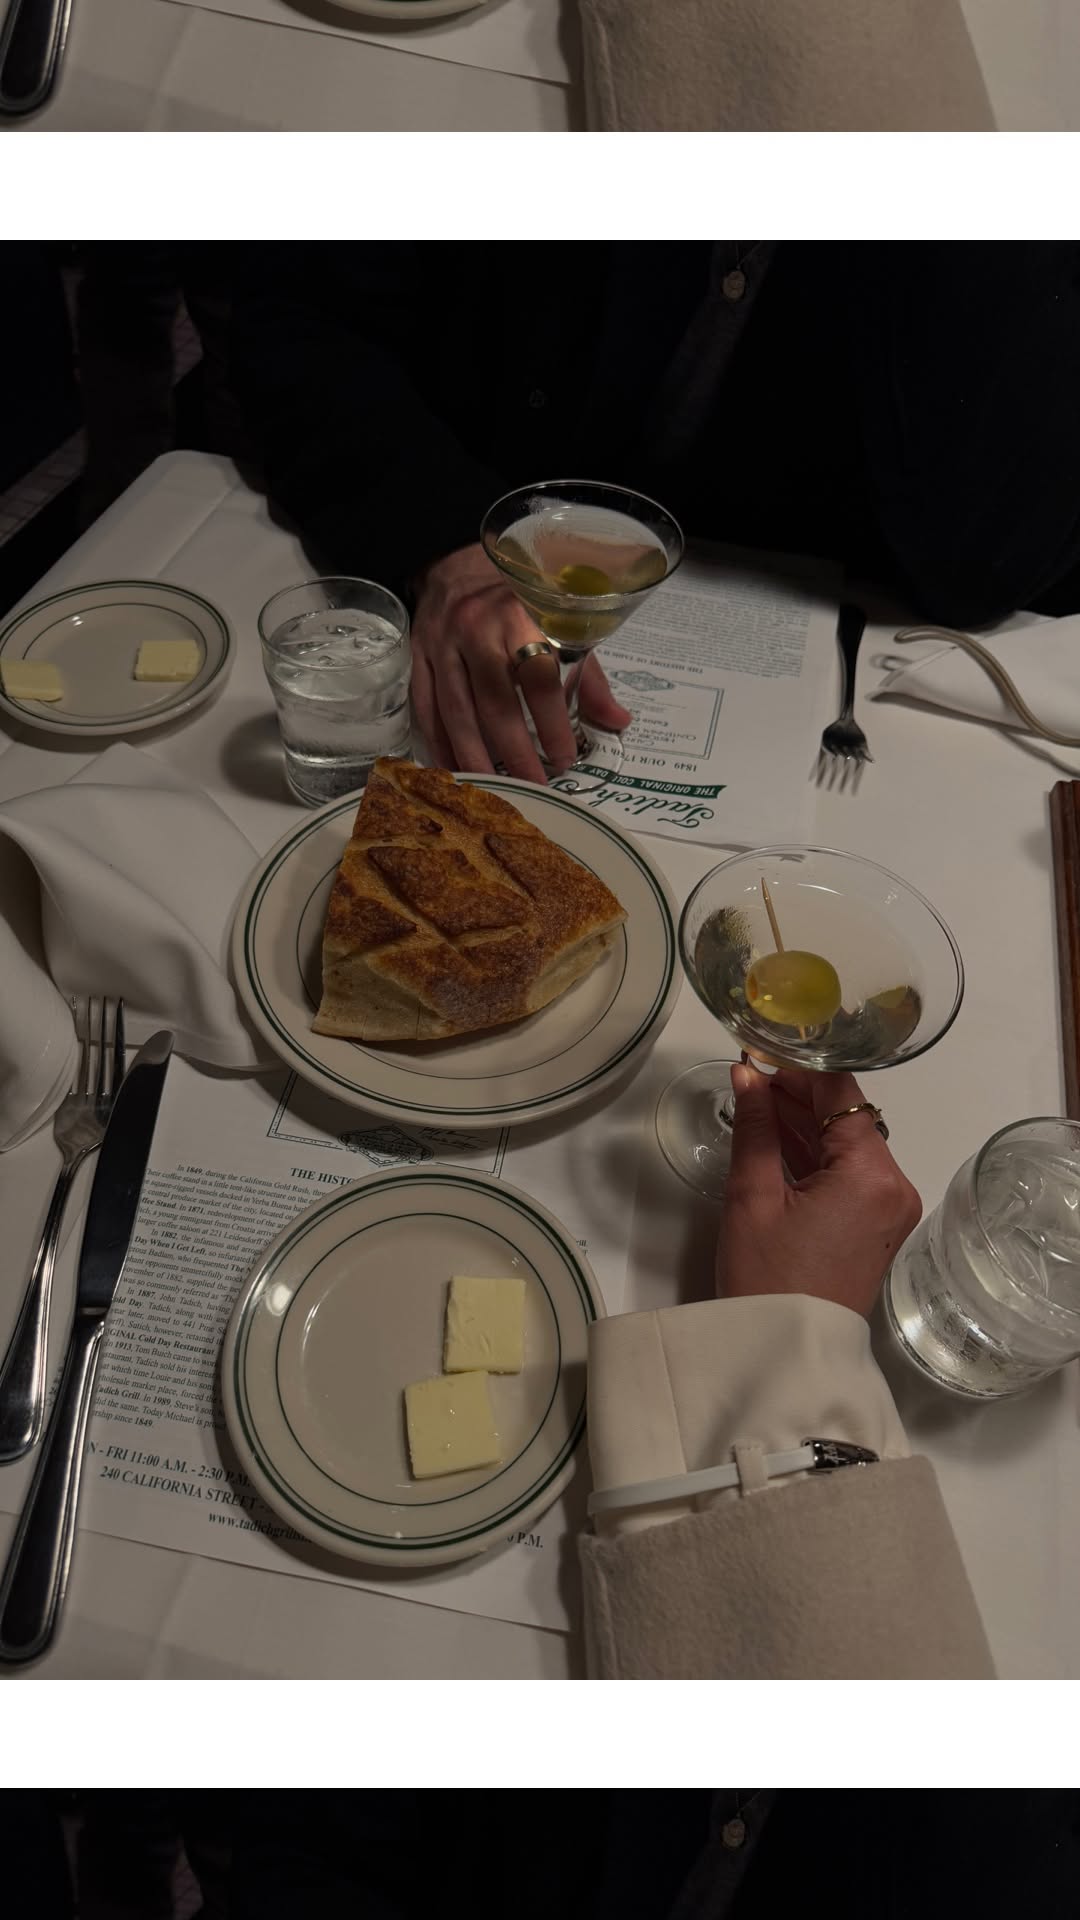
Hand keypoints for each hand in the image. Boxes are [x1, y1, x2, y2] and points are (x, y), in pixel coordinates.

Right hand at [410, 542, 630, 783]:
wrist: (454, 564)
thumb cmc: (515, 598)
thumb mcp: (557, 623)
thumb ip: (586, 674)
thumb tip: (618, 720)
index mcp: (521, 616)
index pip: (540, 678)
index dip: (553, 723)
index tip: (565, 758)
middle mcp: (478, 630)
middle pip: (495, 702)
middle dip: (515, 751)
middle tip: (534, 787)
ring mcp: (442, 646)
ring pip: (456, 711)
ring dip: (475, 757)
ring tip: (494, 790)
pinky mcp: (417, 658)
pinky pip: (426, 708)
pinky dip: (439, 743)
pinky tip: (453, 770)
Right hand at [717, 1063, 921, 1318]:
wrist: (786, 1354)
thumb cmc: (766, 1278)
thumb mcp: (752, 1196)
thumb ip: (754, 1127)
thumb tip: (746, 1074)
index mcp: (872, 1173)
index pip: (841, 1093)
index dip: (799, 1069)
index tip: (760, 1055)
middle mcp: (895, 1185)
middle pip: (849, 1117)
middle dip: (801, 1096)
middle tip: (750, 1080)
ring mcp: (891, 1208)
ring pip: (849, 1145)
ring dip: (807, 1125)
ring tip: (757, 1107)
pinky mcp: (878, 1227)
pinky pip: (851, 1174)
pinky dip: (818, 1157)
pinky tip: (779, 1141)